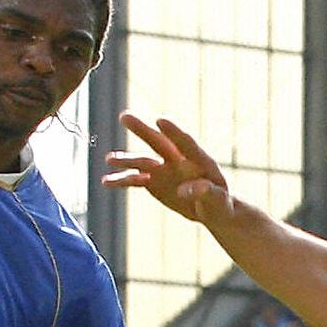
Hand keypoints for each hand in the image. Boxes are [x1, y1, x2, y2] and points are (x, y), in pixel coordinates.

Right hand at [103, 113, 233, 224]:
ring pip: (142, 161)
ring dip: (126, 159)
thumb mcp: (219, 201)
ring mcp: (164, 170)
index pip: (186, 143)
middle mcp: (178, 160)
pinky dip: (122, 180)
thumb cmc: (220, 203)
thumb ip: (206, 192)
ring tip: (109, 160)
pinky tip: (106, 181)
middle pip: (158, 142)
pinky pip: (135, 180)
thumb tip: (186, 190)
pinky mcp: (154, 182)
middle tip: (124, 116)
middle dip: (142, 130)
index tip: (160, 121)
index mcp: (199, 160)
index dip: (173, 132)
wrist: (211, 209)